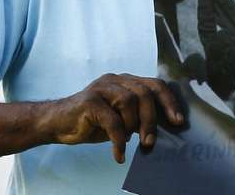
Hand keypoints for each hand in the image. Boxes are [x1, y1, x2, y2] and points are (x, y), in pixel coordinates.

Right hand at [44, 73, 183, 163]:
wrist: (56, 123)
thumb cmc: (92, 121)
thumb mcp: (121, 118)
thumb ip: (138, 116)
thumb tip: (163, 129)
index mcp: (127, 81)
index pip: (155, 85)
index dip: (169, 102)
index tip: (178, 121)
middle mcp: (116, 80)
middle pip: (145, 92)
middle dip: (152, 119)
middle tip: (150, 141)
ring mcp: (102, 88)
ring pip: (129, 101)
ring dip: (134, 126)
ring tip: (130, 142)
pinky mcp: (89, 101)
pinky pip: (111, 120)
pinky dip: (118, 139)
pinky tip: (119, 154)